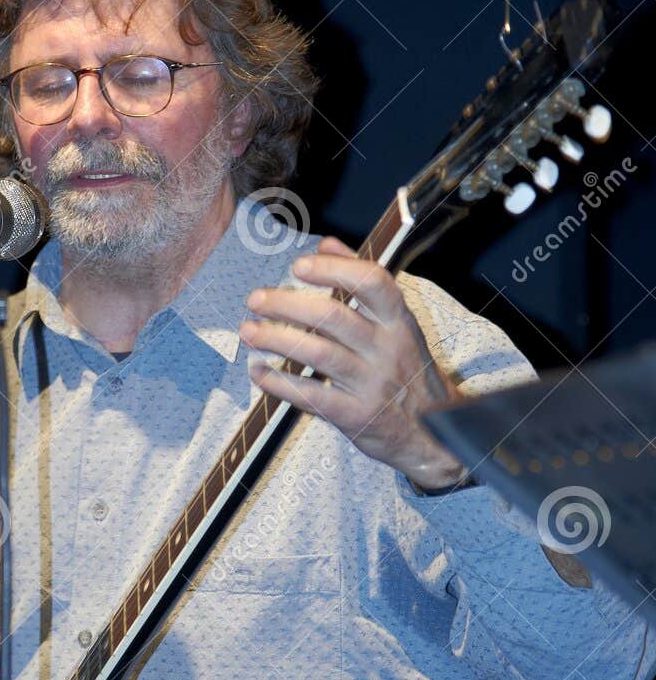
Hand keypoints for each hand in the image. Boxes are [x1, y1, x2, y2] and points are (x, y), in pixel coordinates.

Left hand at [240, 236, 466, 488]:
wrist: (432, 436)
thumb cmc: (406, 371)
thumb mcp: (397, 324)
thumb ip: (362, 282)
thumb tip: (326, 244)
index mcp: (398, 321)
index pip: (372, 283)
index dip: (334, 270)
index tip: (298, 266)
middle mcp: (388, 348)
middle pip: (333, 317)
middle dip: (287, 305)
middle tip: (255, 300)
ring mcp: (373, 383)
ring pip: (319, 354)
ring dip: (276, 339)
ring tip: (248, 331)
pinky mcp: (357, 416)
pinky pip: (313, 396)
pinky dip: (280, 383)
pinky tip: (259, 371)